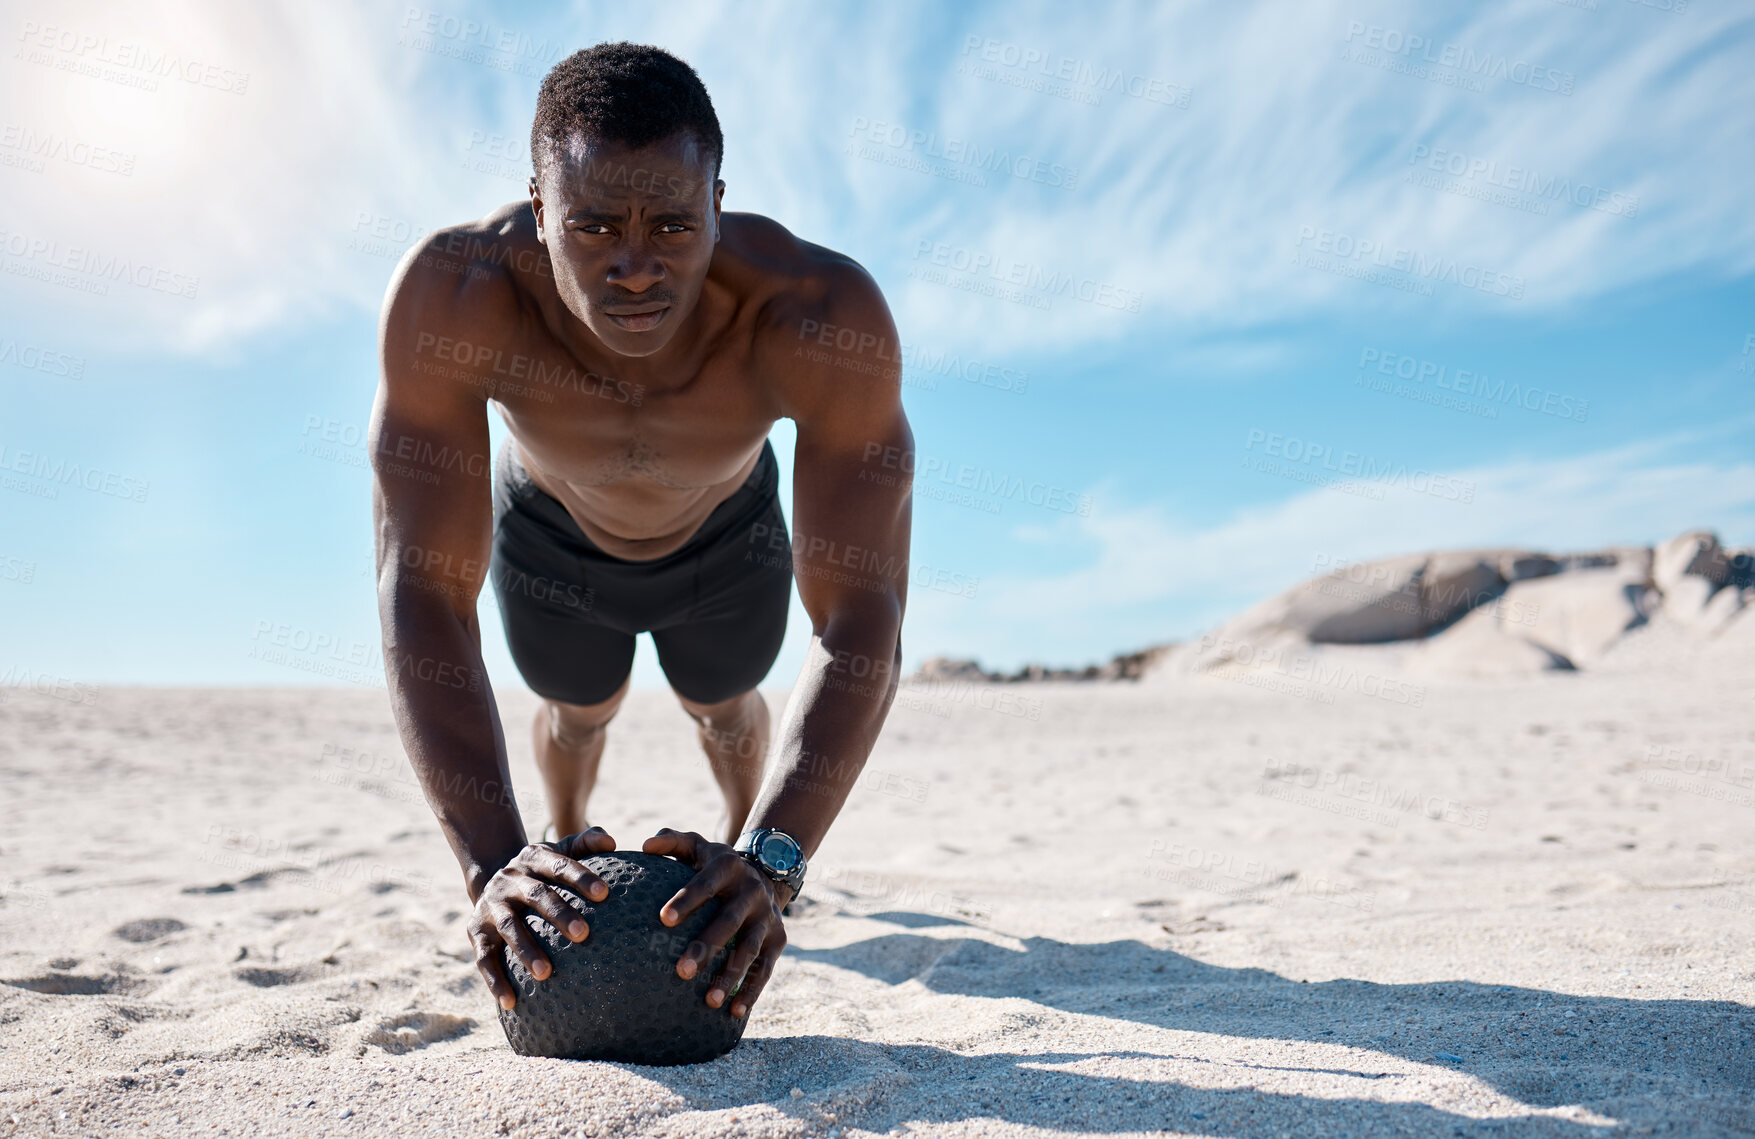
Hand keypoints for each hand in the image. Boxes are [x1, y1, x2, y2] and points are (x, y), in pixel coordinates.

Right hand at [467, 826, 616, 1009]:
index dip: (581, 877)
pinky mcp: (475, 930)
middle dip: (559, 914)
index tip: (605, 893)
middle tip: (584, 935)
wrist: (491, 878)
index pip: (559, 865)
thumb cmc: (542, 871)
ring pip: (509, 927)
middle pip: (536, 895)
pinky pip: (483, 958)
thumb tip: (611, 842)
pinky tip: (511, 1002)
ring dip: (526, 950)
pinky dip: (495, 980)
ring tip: (547, 973)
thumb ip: (586, 843)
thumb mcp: (560, 851)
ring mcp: (491, 905)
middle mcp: (510, 879)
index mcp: (533, 858)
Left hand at [643, 828, 788, 1018]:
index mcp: (728, 867)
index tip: (663, 919)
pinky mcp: (778, 939)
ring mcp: (767, 917)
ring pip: (749, 950)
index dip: (687, 899)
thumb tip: (645, 844)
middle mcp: (751, 891)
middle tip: (681, 971)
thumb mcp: (697, 847)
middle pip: (729, 921)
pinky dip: (752, 991)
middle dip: (707, 946)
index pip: (705, 883)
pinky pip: (765, 969)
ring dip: (730, 976)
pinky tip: (734, 1012)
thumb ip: (671, 842)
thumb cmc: (714, 866)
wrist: (768, 872)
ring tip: (709, 1002)